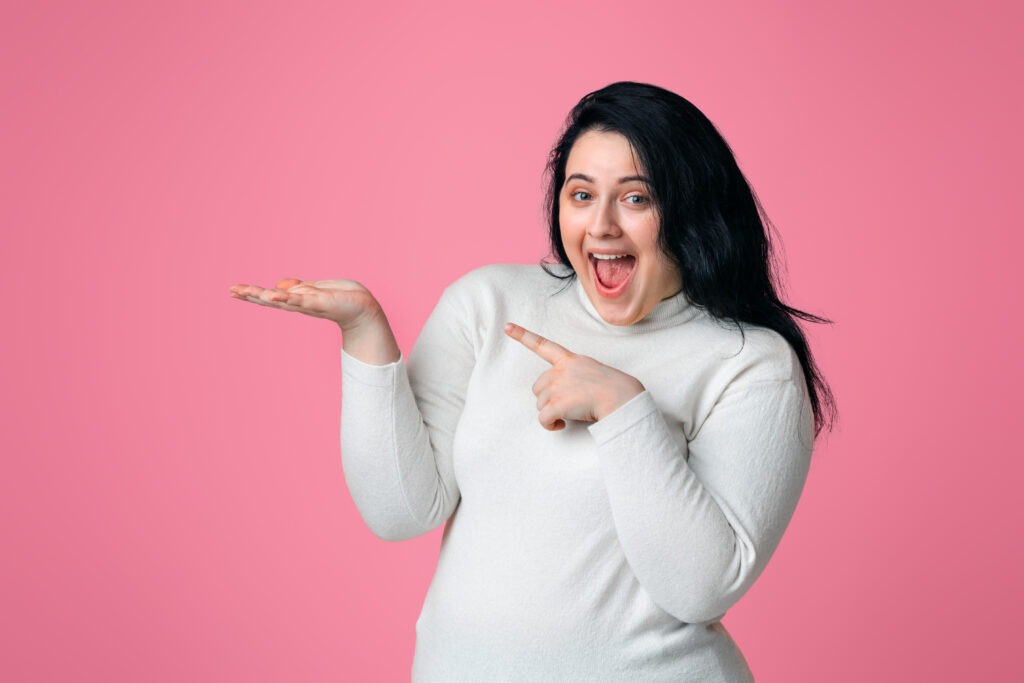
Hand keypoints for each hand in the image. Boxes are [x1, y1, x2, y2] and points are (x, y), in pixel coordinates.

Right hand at [229, 278, 399, 364]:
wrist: (364, 308)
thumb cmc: (343, 298)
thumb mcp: (316, 290)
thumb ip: (298, 288)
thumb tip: (278, 286)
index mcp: (297, 300)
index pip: (270, 296)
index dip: (252, 293)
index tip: (233, 290)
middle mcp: (300, 304)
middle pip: (271, 300)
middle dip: (251, 295)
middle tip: (232, 290)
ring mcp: (309, 304)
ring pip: (282, 300)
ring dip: (264, 296)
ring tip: (247, 292)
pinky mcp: (320, 302)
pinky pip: (301, 300)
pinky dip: (288, 297)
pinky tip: (274, 294)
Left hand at [504, 323, 644, 430]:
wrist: (621, 398)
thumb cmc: (614, 388)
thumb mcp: (593, 371)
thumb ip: (576, 375)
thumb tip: (569, 392)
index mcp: (570, 360)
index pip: (543, 345)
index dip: (523, 335)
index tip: (508, 327)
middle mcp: (560, 371)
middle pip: (538, 387)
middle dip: (548, 398)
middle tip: (567, 404)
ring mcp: (557, 387)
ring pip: (540, 404)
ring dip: (552, 412)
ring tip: (571, 413)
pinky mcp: (557, 404)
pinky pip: (543, 419)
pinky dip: (550, 425)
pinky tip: (561, 425)